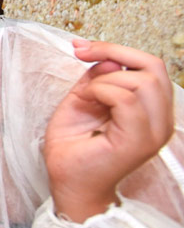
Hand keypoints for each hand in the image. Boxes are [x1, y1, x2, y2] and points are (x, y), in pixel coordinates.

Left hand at [44, 39, 175, 221]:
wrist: (67, 181)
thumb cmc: (74, 146)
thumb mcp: (83, 100)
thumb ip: (98, 78)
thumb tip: (108, 59)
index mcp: (153, 111)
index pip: (152, 66)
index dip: (117, 49)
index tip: (82, 47)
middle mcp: (161, 121)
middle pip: (154, 67)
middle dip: (114, 53)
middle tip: (82, 55)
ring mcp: (154, 132)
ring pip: (142, 81)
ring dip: (104, 80)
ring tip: (86, 98)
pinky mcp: (139, 141)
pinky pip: (126, 99)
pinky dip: (101, 92)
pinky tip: (88, 104)